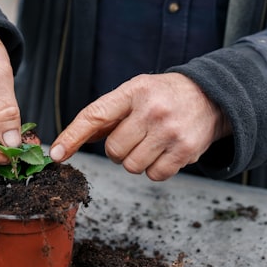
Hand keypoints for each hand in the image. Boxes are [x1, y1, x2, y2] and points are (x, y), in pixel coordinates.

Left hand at [49, 73, 230, 180]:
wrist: (211, 96)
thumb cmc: (163, 96)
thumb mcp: (134, 93)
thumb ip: (105, 116)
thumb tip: (68, 143)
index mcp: (133, 91)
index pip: (94, 116)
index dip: (72, 137)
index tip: (55, 154)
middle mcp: (151, 110)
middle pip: (113, 150)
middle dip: (118, 150)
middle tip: (135, 136)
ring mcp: (169, 131)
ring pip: (131, 166)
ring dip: (136, 160)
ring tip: (151, 142)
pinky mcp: (185, 150)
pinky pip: (154, 175)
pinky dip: (155, 169)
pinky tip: (165, 151)